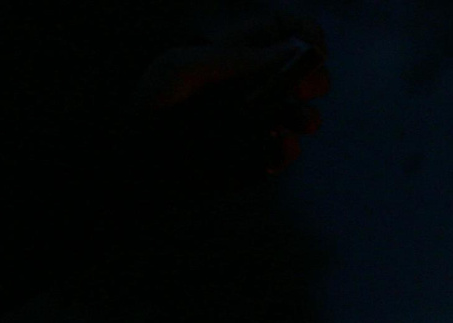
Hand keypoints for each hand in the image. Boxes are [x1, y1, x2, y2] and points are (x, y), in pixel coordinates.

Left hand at [129, 10, 330, 186]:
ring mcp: (259, 123)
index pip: (282, 30)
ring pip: (304, 114)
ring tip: (295, 120)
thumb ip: (237, 58)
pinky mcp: (259, 158)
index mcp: (235, 53)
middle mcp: (253, 85)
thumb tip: (292, 53)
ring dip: (307, 116)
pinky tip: (274, 145)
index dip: (306, 33)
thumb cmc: (150, 105)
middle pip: (305, 72)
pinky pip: (287, 151)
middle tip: (303, 88)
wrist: (136, 162)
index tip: (315, 47)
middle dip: (315, 77)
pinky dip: (287, 149)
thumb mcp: (183, 68)